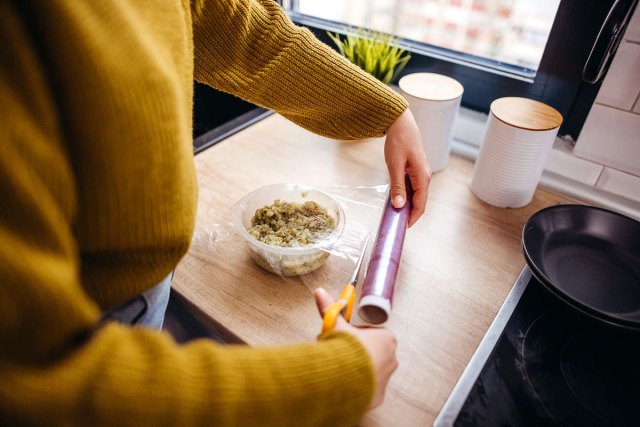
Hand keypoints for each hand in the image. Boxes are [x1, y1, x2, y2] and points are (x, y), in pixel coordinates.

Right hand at [314, 288, 397, 408]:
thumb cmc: (346, 348)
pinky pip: (368, 388)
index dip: (354, 335)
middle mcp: (391, 358)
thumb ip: (329, 309)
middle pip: (370, 352)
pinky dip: (357, 386)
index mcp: (386, 338)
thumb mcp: (337, 325)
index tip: (343, 337)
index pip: (371, 333)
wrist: (346, 377)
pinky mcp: (379, 395)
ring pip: (370, 370)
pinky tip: (345, 383)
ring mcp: (387, 378)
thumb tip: (319, 291)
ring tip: (339, 367)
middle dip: (354, 352)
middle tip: (337, 352)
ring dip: (355, 368)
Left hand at [384, 108, 431, 226]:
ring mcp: (420, 173)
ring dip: (407, 205)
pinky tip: (396, 199)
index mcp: (422, 176)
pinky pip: (412, 188)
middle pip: (419, 202)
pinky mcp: (415, 170)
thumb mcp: (395, 165)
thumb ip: (397, 186)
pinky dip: (405, 196)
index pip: (420, 204)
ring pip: (416, 195)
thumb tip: (399, 205)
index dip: (413, 217)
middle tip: (397, 224)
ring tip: (395, 214)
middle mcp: (424, 176)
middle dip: (409, 214)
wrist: (401, 123)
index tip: (403, 227)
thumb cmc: (399, 141)